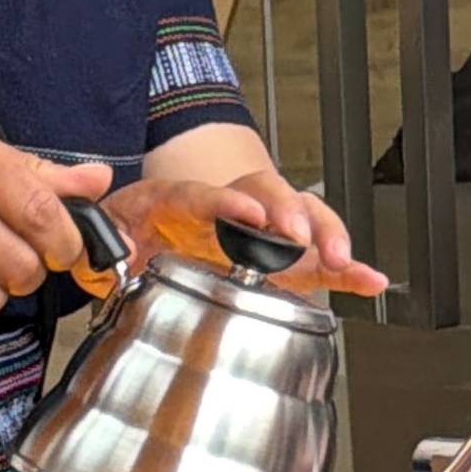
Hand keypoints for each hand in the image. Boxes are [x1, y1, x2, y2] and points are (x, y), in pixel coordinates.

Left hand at [94, 173, 386, 299]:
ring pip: (297, 216)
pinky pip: (316, 260)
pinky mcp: (277, 257)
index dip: (229, 202)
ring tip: (341, 258)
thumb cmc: (123, 237)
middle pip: (266, 191)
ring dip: (322, 236)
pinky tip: (369, 280)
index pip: (204, 193)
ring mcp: (256, 229)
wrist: (134, 237)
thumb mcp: (101, 233)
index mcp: (174, 199)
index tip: (249, 215)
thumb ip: (103, 239)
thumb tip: (120, 250)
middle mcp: (224, 205)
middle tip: (300, 235)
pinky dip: (345, 272)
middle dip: (288, 212)